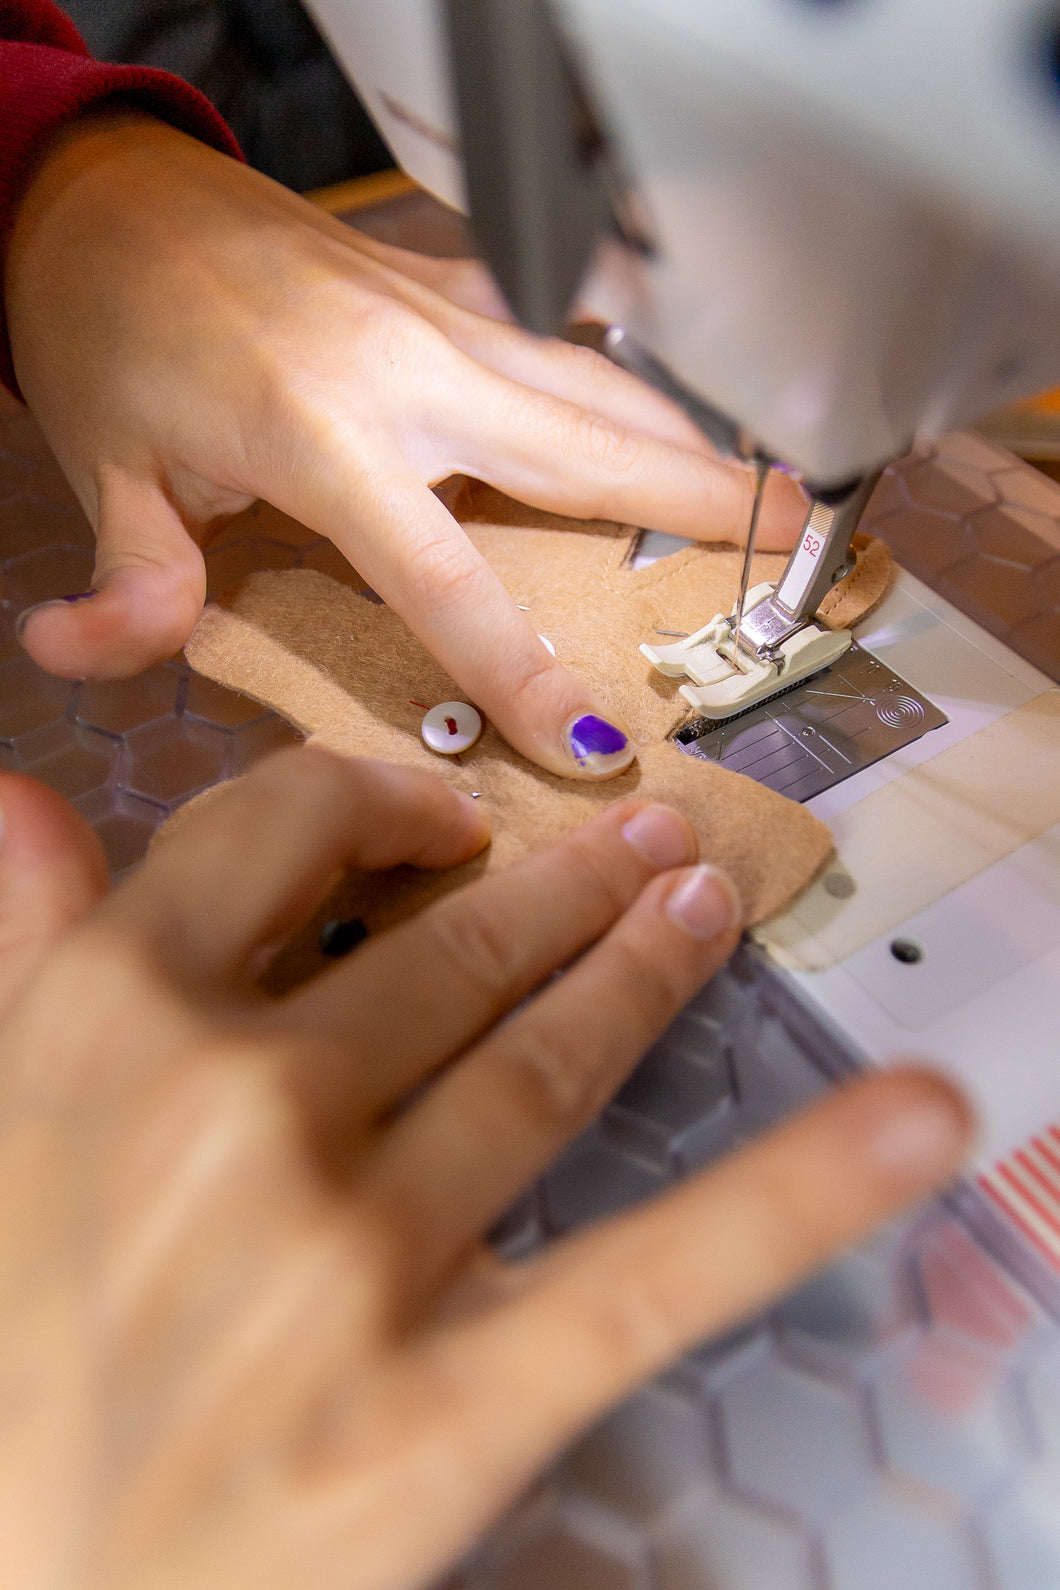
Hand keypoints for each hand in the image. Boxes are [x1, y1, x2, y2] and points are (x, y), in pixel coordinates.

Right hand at [0, 749, 970, 1589]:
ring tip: (707, 908)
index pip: (281, 832)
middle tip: (651, 846)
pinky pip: (647, 1273)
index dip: (384, 800)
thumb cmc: (8, 1356)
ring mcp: (350, 1258)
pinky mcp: (444, 1408)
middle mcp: (235, 1114)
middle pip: (449, 950)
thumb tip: (26, 803)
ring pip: (546, 1066)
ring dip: (648, 969)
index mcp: (109, 1027)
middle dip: (562, 888)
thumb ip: (26, 952)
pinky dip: (797, 1189)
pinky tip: (914, 1121)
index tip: (451, 812)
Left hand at [4, 110, 804, 778]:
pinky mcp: (445, 286)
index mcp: (324, 432)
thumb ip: (130, 578)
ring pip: (596, 381)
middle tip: (796, 549)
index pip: (447, 579)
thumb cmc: (108, 326)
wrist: (110, 195)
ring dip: (687, 437)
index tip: (592, 738)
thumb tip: (82, 656)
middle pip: (586, 449)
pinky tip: (659, 410)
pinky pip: (559, 336)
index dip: (523, 669)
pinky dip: (623, 376)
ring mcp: (440, 315)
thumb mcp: (107, 466)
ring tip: (770, 489)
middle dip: (699, 504)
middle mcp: (409, 368)